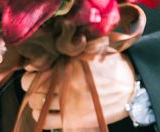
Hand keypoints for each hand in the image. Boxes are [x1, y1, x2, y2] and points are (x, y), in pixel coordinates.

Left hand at [20, 52, 135, 129]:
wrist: (130, 86)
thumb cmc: (108, 63)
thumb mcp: (89, 48)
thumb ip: (70, 45)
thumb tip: (51, 37)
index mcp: (67, 64)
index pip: (36, 67)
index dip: (31, 68)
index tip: (33, 67)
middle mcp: (65, 83)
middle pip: (32, 85)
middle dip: (30, 83)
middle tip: (34, 81)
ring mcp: (69, 103)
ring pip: (36, 104)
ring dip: (35, 100)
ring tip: (41, 95)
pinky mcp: (75, 120)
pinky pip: (47, 123)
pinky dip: (43, 117)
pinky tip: (48, 110)